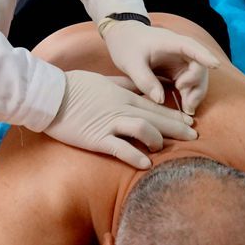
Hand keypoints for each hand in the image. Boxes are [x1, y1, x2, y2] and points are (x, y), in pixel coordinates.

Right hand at [43, 70, 197, 168]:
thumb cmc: (74, 86)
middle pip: (155, 117)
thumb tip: (136, 84)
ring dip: (157, 140)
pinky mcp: (97, 138)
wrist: (50, 95)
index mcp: (122, 94)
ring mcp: (109, 122)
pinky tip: (146, 164)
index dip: (174, 114)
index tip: (189, 121)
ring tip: (163, 149)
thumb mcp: (102, 80)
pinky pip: (121, 148)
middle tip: (194, 136)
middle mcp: (120, 107)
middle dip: (177, 128)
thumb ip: (121, 83)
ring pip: (143, 129)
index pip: (154, 105)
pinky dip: (135, 156)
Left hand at [101, 21, 220, 114]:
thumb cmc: (127, 45)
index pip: (191, 46)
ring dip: (196, 93)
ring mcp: (181, 60)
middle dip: (197, 86)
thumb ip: (144, 80)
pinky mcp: (178, 70)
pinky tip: (186, 108)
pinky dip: (190, 95)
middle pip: (199, 66)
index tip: (215, 65)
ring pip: (198, 77)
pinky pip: (190, 83)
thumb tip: (160, 99)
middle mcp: (181, 50)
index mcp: (170, 42)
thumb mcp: (130, 63)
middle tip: (188, 106)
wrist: (124, 37)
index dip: (204, 55)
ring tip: (188, 110)